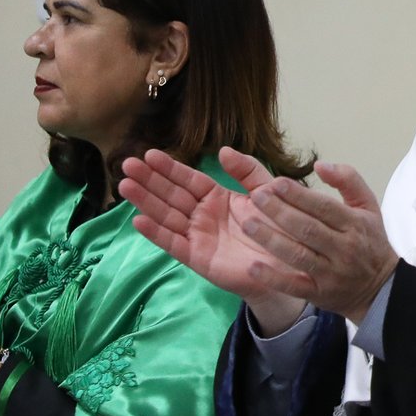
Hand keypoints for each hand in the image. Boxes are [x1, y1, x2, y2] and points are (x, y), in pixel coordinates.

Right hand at [119, 147, 316, 332]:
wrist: (291, 265)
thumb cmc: (279, 229)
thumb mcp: (266, 192)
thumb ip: (248, 170)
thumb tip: (223, 150)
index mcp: (216, 198)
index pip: (188, 179)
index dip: (169, 168)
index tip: (149, 154)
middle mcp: (202, 215)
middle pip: (171, 195)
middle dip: (149, 180)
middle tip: (126, 164)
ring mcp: (198, 236)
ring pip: (166, 216)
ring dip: (145, 202)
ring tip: (125, 186)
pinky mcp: (198, 258)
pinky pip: (174, 244)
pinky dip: (156, 233)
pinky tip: (138, 220)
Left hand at [237, 160, 399, 324]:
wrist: (381, 287)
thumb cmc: (369, 239)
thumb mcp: (368, 205)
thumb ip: (348, 179)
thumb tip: (320, 164)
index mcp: (354, 224)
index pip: (323, 207)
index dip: (299, 195)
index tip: (276, 182)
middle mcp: (343, 248)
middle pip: (307, 229)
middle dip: (279, 212)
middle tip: (256, 197)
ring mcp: (331, 273)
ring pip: (298, 255)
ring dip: (271, 240)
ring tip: (248, 225)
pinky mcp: (320, 293)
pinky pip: (294, 286)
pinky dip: (274, 278)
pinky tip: (254, 267)